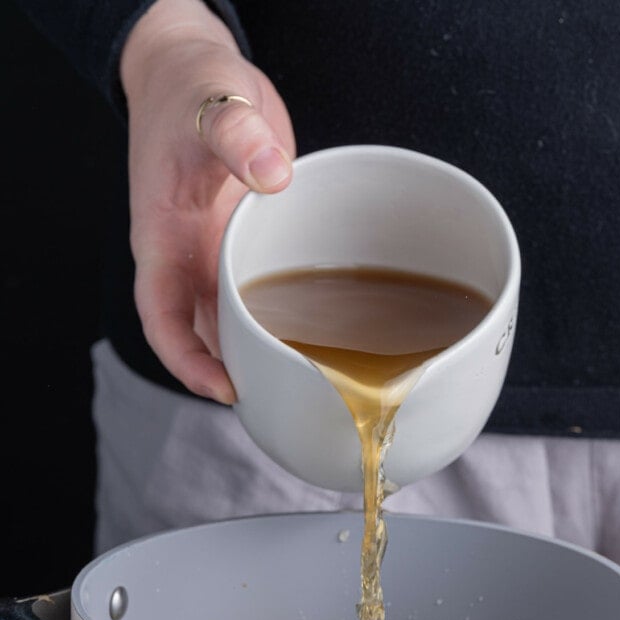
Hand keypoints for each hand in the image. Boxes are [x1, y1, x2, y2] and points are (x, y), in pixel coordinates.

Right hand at [120, 0, 294, 401]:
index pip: (161, 317)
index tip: (224, 388)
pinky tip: (311, 338)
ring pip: (229, 321)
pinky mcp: (243, 244)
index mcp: (161, 236)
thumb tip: (273, 175)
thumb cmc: (193, 87)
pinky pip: (256, 292)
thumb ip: (238, 136)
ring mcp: (213, 254)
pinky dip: (276, 318)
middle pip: (197, 335)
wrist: (196, 72)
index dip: (187, 361)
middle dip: (230, 373)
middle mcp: (184, 257)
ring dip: (256, 354)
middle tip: (279, 400)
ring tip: (300, 385)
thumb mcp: (214, 101)